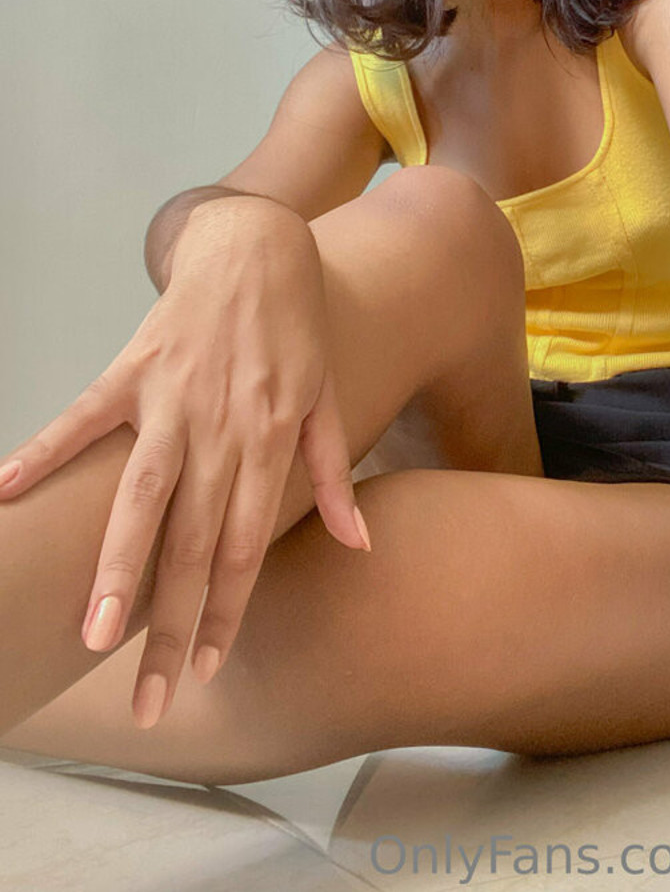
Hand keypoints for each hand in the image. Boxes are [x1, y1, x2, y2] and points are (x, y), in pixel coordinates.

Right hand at [0, 200, 370, 728]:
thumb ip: (334, 474)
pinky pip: (83, 418)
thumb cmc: (296, 329)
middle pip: (192, 541)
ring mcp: (172, 399)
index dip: (223, 610)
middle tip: (146, 696)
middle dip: (170, 623)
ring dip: (119, 565)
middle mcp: (220, 429)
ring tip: (96, 633)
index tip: (201, 669)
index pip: (244, 546)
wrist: (257, 246)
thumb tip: (359, 543)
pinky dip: (44, 452)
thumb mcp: (329, 399)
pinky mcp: (132, 369)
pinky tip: (4, 493)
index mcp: (269, 441)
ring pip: (141, 495)